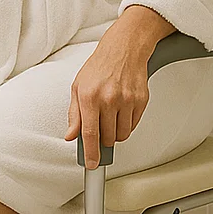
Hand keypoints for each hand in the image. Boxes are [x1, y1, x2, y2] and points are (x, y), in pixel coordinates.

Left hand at [65, 6, 173, 169]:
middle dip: (103, 140)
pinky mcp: (141, 100)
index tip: (92, 164)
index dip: (91, 153)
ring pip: (122, 134)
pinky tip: (121, 111)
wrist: (124, 49)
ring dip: (115, 134)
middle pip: (108, 138)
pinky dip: (126, 125)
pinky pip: (133, 125)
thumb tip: (71, 135)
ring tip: (110, 118)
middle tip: (100, 129)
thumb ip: (74, 115)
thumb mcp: (77, 88)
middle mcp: (109, 98)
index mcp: (89, 96)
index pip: (90, 133)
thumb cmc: (99, 67)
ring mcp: (127, 100)